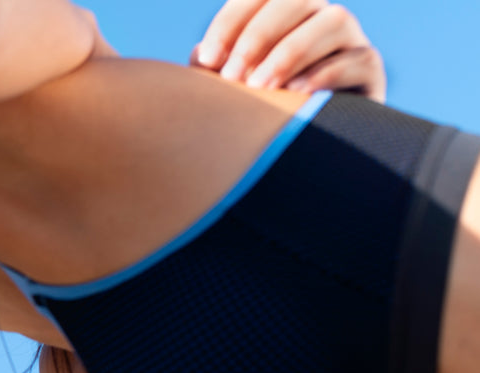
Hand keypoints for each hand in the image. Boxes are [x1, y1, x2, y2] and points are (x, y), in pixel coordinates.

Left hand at [191, 0, 385, 101]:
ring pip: (334, 20)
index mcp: (285, 14)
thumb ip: (215, 69)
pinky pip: (357, 58)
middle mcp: (321, 18)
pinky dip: (325, 73)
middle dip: (259, 35)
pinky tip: (295, 95)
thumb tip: (203, 54)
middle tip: (232, 76)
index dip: (232, 20)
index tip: (208, 60)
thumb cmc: (258, 116)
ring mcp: (351, 40)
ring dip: (292, 51)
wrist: (301, 156)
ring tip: (262, 87)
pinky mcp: (371, 69)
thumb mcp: (231, 90)